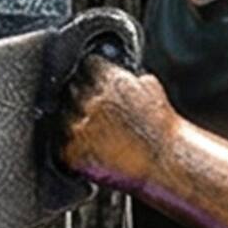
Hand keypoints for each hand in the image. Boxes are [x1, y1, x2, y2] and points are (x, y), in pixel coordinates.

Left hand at [59, 56, 175, 189]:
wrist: (165, 164)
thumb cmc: (163, 129)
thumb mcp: (150, 88)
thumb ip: (126, 76)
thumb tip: (114, 69)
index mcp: (109, 81)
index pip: (87, 64)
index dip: (92, 72)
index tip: (94, 80)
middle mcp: (90, 100)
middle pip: (72, 87)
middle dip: (81, 95)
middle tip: (97, 111)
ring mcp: (78, 127)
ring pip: (63, 115)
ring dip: (74, 120)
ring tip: (97, 133)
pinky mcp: (72, 151)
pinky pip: (62, 143)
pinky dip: (73, 146)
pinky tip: (93, 149)